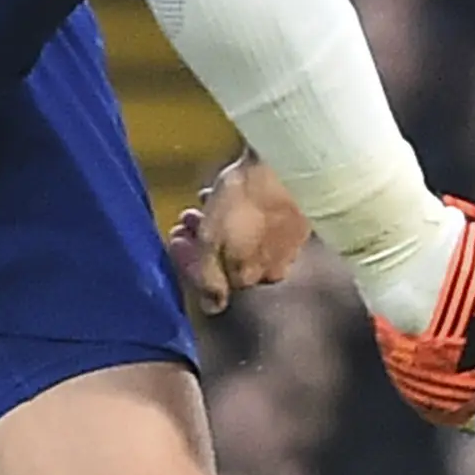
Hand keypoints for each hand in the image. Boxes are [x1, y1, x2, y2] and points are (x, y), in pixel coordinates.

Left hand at [166, 157, 309, 314]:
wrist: (285, 166)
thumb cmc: (241, 202)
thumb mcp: (212, 239)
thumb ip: (207, 276)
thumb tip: (212, 307)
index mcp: (249, 277)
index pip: (211, 281)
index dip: (189, 260)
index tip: (176, 238)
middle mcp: (272, 269)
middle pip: (227, 260)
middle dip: (201, 243)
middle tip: (186, 221)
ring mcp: (288, 246)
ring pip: (245, 242)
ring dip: (218, 227)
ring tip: (202, 205)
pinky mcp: (298, 222)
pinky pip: (262, 225)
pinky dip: (241, 216)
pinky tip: (227, 196)